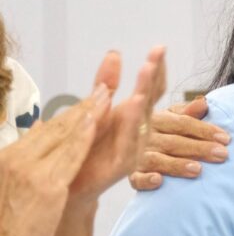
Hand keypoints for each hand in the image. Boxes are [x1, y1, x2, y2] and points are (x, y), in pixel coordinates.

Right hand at [0, 85, 107, 235]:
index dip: (72, 112)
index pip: (48, 129)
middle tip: (104, 87)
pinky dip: (84, 136)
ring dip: (88, 113)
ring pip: (66, 136)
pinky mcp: (47, 185)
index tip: (91, 97)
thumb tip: (41, 126)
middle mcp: (19, 158)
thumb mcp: (14, 179)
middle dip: (84, 106)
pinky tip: (96, 121)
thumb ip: (28, 152)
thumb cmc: (9, 217)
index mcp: (11, 155)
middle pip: (58, 127)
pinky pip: (70, 155)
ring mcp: (33, 170)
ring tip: (105, 94)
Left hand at [65, 47, 165, 205]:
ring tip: (145, 73)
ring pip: (141, 116)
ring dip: (144, 94)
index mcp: (132, 115)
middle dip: (153, 75)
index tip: (159, 48)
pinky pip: (130, 141)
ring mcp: (134, 146)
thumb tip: (115, 53)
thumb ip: (107, 83)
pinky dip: (132, 124)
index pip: (150, 88)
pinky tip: (132, 105)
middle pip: (149, 97)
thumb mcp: (97, 110)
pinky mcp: (124, 163)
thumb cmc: (88, 148)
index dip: (156, 68)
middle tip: (156, 54)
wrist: (73, 186)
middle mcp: (139, 129)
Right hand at [130, 95, 228, 190]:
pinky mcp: (132, 174)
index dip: (205, 130)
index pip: (183, 123)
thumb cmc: (161, 131)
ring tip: (198, 170)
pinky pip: (136, 178)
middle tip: (222, 154)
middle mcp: (146, 137)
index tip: (226, 138)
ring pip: (157, 160)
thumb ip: (188, 112)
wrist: (125, 145)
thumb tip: (204, 103)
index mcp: (157, 119)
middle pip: (174, 142)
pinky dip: (146, 180)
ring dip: (177, 165)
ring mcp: (137, 156)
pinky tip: (158, 181)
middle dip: (200, 148)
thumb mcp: (171, 117)